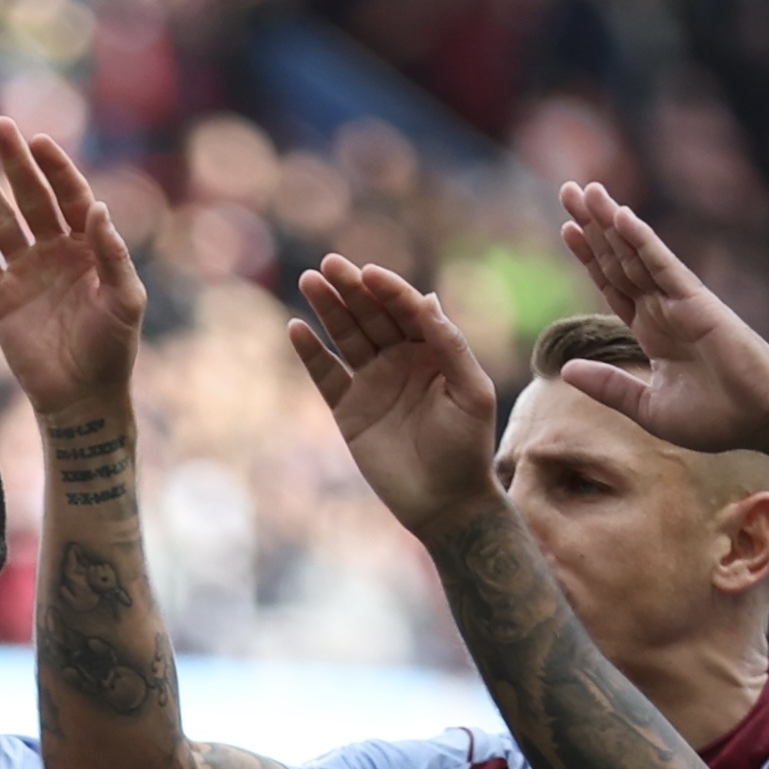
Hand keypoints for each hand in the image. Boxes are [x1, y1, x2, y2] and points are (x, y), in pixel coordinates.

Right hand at [0, 119, 146, 413]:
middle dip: (15, 162)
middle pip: (31, 197)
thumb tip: (97, 207)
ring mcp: (24, 271)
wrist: (81, 399)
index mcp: (88, 246)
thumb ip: (113, 254)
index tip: (38, 142)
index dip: (55, 168)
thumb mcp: (125, 301)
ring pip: (0, 218)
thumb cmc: (112, 351)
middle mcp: (54, 251)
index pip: (69, 196)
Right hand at [285, 259, 501, 535]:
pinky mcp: (349, 410)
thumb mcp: (471, 393)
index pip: (406, 309)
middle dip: (352, 288)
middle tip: (330, 265)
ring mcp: (372, 382)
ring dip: (328, 309)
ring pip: (346, 337)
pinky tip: (297, 329)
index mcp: (432, 349)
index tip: (369, 274)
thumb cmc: (467, 448)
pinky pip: (327, 376)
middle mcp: (400, 359)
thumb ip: (451, 346)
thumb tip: (426, 298)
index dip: (388, 289)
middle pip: (371, 314)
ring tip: (311, 281)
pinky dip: (311, 354)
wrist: (445, 503)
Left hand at [552, 180, 768, 455]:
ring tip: (585, 190)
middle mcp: (663, 309)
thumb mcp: (648, 408)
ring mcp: (679, 301)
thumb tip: (565, 369)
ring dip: (610, 222)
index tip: (566, 228)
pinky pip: (663, 264)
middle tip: (567, 190)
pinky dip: (641, 240)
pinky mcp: (697, 301)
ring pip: (636, 254)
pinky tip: (620, 216)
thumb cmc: (715, 419)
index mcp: (651, 331)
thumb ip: (609, 386)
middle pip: (619, 259)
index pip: (613, 285)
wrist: (762, 420)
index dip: (590, 256)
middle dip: (592, 226)